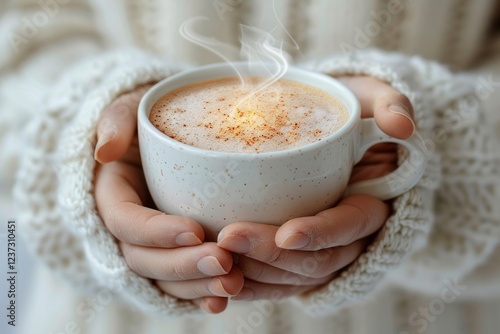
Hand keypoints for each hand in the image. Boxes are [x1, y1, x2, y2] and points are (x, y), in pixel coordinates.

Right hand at [93, 84, 243, 312]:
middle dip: (183, 264)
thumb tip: (104, 152)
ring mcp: (151, 246)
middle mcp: (129, 229)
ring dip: (196, 285)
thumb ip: (116, 122)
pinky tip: (227, 298)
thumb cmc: (149, 120)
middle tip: (223, 261)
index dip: (156, 231)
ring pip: (164, 278)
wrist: (166, 139)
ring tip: (233, 283)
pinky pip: (183, 282)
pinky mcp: (173, 254)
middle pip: (145, 259)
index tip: (194, 228)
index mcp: (113, 197)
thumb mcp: (130, 109)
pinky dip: (201, 295)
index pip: (127, 222)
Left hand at [217, 76, 414, 300]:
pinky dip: (246, 282)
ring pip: (289, 278)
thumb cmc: (347, 115)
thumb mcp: (371, 98)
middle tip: (228, 237)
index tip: (287, 232)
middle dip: (271, 254)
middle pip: (313, 261)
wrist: (327, 132)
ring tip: (213, 257)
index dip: (321, 233)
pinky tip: (214, 277)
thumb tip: (401, 126)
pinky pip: (272, 281)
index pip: (348, 226)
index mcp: (369, 204)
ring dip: (253, 274)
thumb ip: (389, 104)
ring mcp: (317, 250)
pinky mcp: (293, 255)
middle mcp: (345, 237)